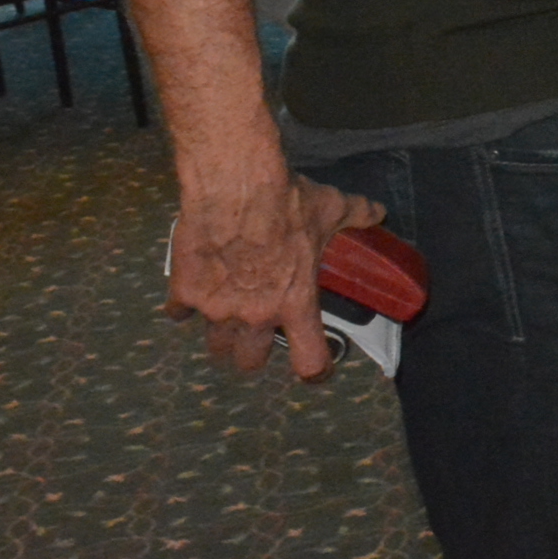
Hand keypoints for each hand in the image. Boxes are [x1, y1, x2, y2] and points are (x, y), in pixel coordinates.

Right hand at [167, 168, 384, 379]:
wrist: (235, 188)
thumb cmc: (288, 202)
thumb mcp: (331, 209)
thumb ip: (356, 215)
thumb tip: (378, 211)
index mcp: (296, 302)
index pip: (309, 360)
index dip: (315, 370)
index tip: (316, 369)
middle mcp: (255, 315)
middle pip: (249, 361)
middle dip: (253, 354)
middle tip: (257, 337)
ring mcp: (217, 309)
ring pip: (215, 345)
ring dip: (221, 336)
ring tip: (225, 319)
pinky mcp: (185, 293)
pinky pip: (179, 312)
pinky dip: (184, 305)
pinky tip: (190, 291)